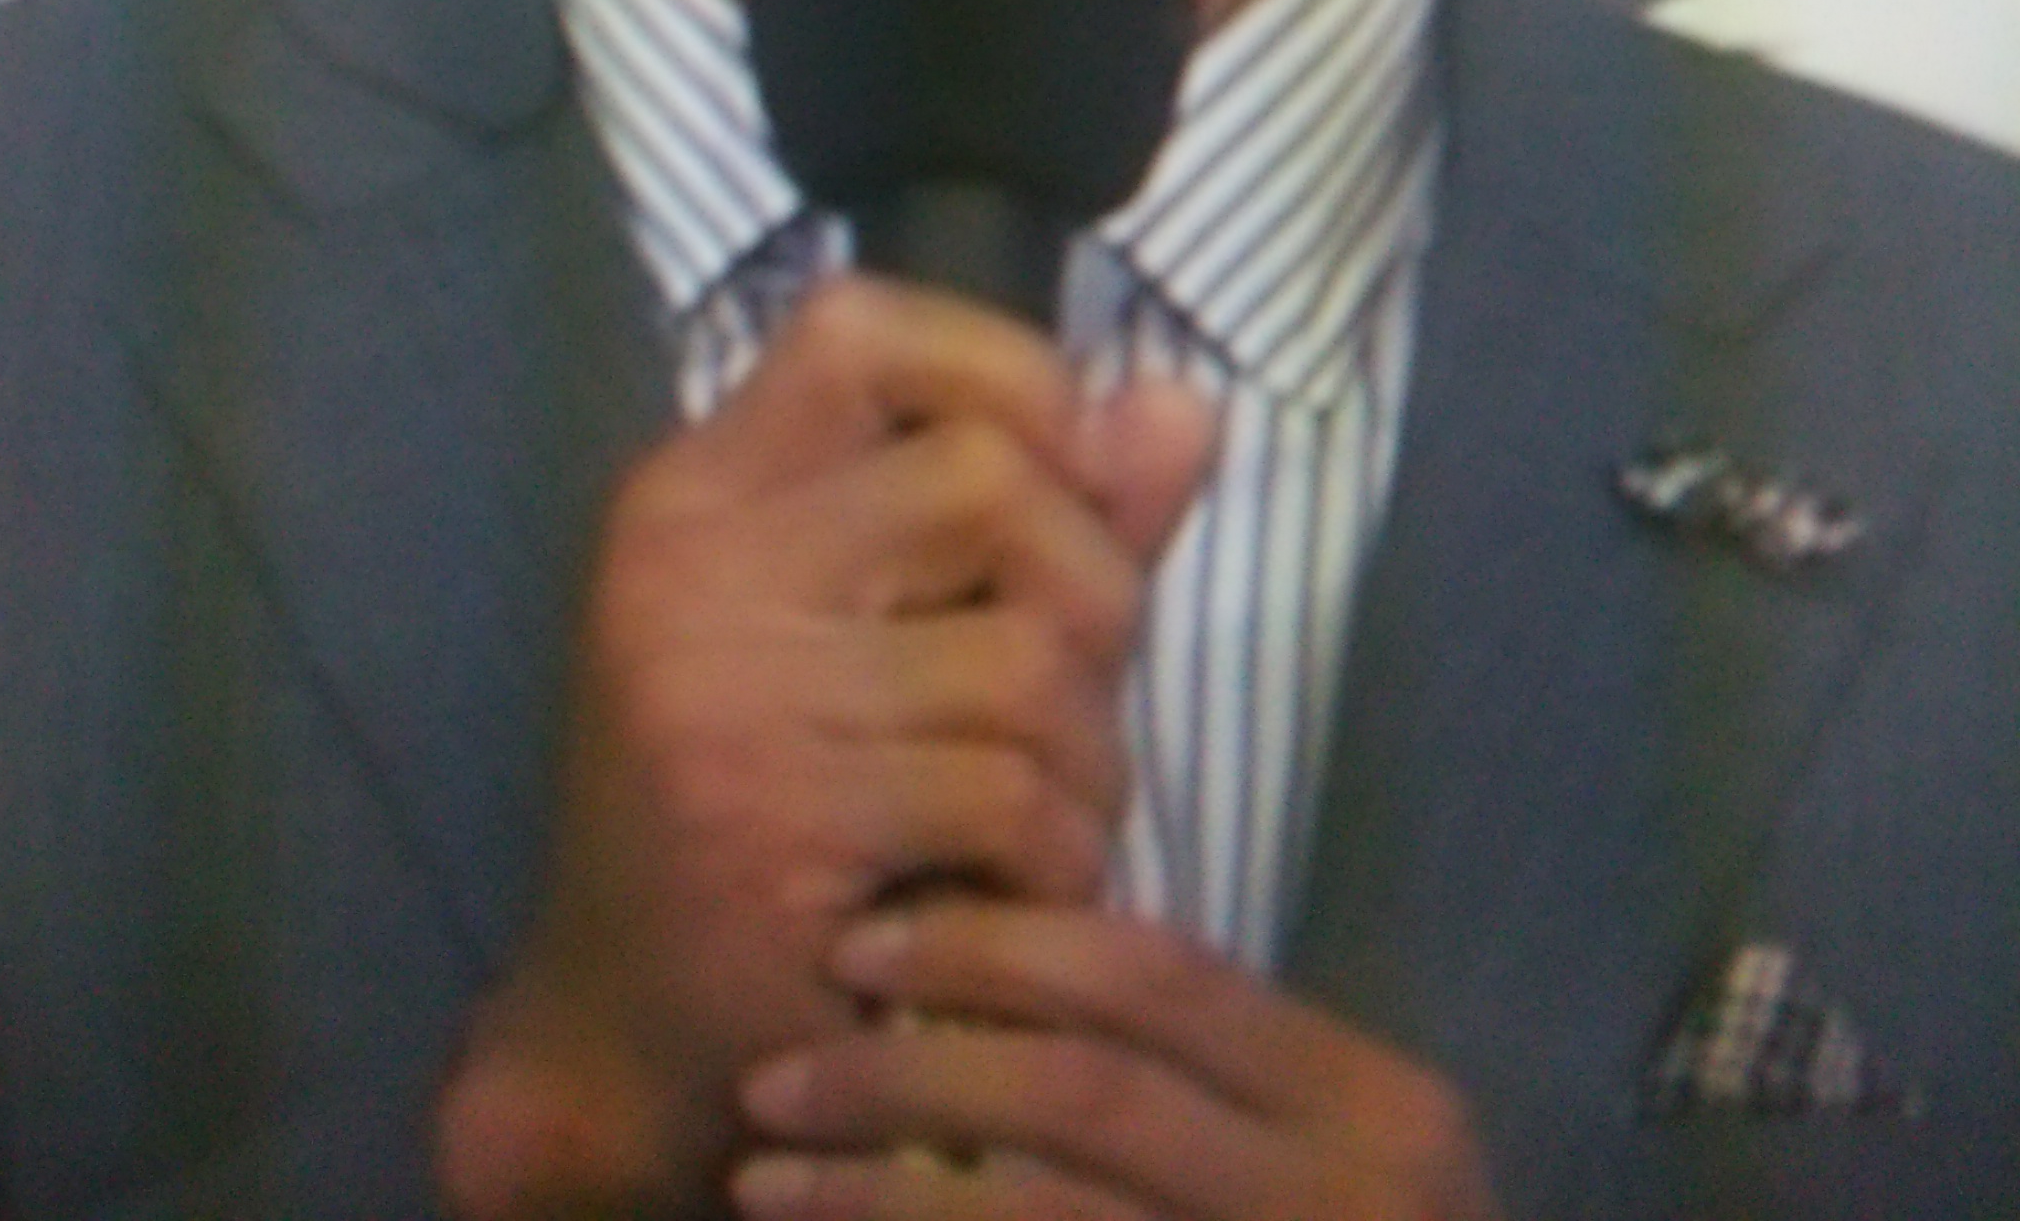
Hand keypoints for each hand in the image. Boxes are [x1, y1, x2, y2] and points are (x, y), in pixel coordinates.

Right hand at [435, 280, 1212, 1216]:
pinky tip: (1025, 890)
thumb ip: (1034, 514)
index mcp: (700, 489)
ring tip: (1058, 809)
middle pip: (985, 477)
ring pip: (1023, 656)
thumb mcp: (872, 630)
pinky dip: (1062, 855)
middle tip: (1077, 688)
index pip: (857, 327)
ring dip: (1091, 754)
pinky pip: (1009, 798)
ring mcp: (725, 695)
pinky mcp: (774, 831)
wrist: (622, 1028)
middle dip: (1092, 587)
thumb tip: (1180, 407)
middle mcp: (694, 565)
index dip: (1002, 371)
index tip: (1059, 474)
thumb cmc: (766, 802)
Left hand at [731, 896, 1502, 1220]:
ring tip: (760, 1179)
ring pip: (1040, 1213)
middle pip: (1088, 1090)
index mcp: (1370, 1105)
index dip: (993, 943)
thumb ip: (1197, 1071)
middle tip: (773, 1077)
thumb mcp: (1312, 1162)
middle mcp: (1350, 1195)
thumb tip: (997, 939)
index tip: (856, 943)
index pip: (1156, 974)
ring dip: (878, 1194)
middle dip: (908, 1067)